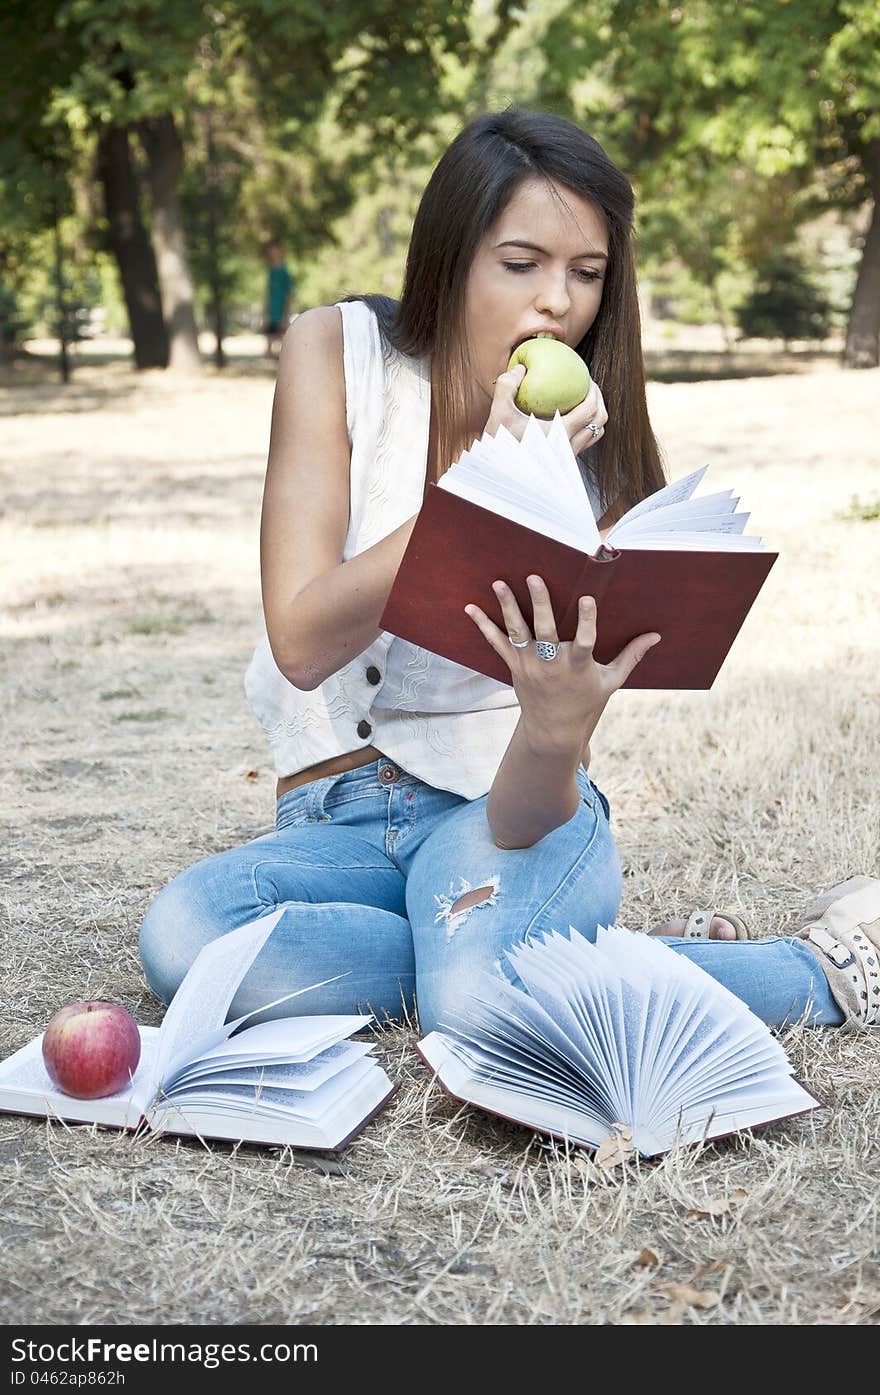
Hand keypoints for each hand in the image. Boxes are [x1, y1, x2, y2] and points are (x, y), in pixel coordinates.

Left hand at [464, 576, 659, 756]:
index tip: (588, 598)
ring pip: (518, 633)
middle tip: (534, 578)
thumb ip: (631, 656)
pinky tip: (470, 608)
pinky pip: (497, 644)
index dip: (587, 620)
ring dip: (507, 607)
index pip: (584, 641)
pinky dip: (483, 626)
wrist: (554, 730)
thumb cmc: (586, 702)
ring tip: (499, 583)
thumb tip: (656, 635)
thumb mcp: (611, 681)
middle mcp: (552, 664)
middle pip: (545, 631)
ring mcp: (530, 665)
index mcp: (578, 666)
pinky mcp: (515, 667)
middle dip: (540, 605)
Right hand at [485, 364, 607, 454]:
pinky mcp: (565, 464)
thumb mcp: (498, 414)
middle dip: (599, 402)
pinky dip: (585, 428)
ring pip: (595, 435)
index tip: (587, 379)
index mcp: (560, 435)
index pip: (590, 410)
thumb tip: (520, 368)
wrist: (498, 476)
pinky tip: (570, 419)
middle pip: (600, 422)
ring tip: (584, 402)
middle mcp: (569, 449)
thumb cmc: (498, 446)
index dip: (594, 391)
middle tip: (589, 388)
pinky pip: (585, 443)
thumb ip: (506, 386)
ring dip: (594, 417)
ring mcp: (569, 459)